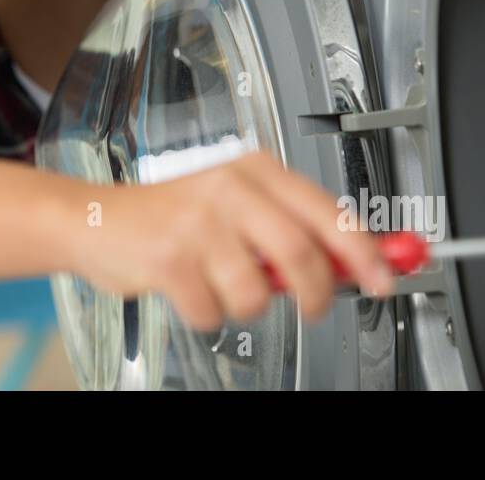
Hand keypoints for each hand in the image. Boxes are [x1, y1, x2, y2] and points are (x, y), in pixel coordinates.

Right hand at [73, 150, 394, 328]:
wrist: (98, 219)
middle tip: (314, 305)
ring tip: (222, 284)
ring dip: (247, 304)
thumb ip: (294, 230)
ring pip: (258, 293)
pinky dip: (205, 312)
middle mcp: (230, 189)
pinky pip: (214, 311)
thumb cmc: (172, 216)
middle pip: (302, 253)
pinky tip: (188, 288)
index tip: (386, 277)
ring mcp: (199, 223)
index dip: (365, 251)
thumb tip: (357, 261)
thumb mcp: (238, 207)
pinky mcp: (170, 258)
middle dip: (317, 293)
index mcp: (254, 170)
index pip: (327, 211)